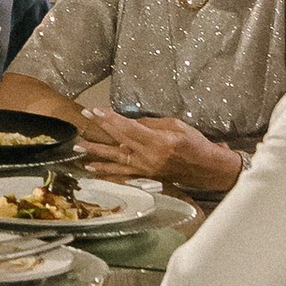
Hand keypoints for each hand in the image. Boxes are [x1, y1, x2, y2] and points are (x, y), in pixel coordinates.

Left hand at [74, 109, 242, 197]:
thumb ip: (151, 124)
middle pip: (119, 140)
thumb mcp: (176, 126)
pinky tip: (92, 169)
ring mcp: (145, 168)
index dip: (110, 119)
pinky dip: (106, 170)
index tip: (95, 110)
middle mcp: (149, 157)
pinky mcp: (145, 176)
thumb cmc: (195, 144)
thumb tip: (131, 122)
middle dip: (100, 128)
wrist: (207, 169)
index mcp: (158, 142)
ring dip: (96, 153)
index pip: (128, 128)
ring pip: (116, 159)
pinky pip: (122, 173)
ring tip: (78, 148)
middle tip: (83, 118)